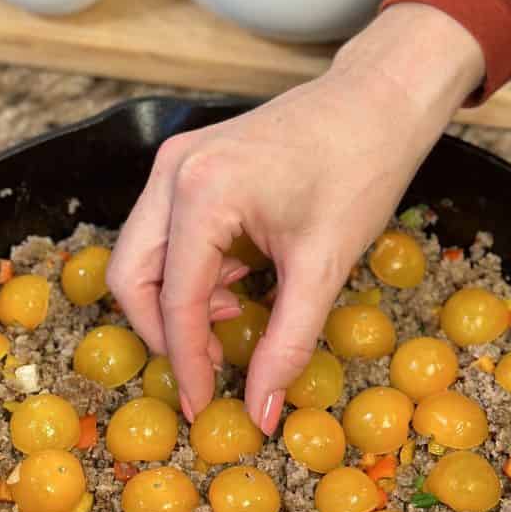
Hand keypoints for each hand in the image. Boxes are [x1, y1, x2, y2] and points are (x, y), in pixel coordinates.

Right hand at [107, 4, 483, 432]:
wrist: (378, 100)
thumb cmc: (361, 170)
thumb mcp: (324, 266)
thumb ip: (287, 343)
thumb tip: (260, 411)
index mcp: (203, 192)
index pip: (174, 298)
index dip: (186, 362)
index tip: (202, 406)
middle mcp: (173, 172)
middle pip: (132, 275)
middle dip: (164, 331)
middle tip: (209, 367)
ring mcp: (175, 162)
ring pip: (143, 254)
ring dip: (177, 299)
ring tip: (233, 317)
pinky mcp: (188, 161)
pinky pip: (166, 231)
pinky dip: (190, 269)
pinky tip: (236, 280)